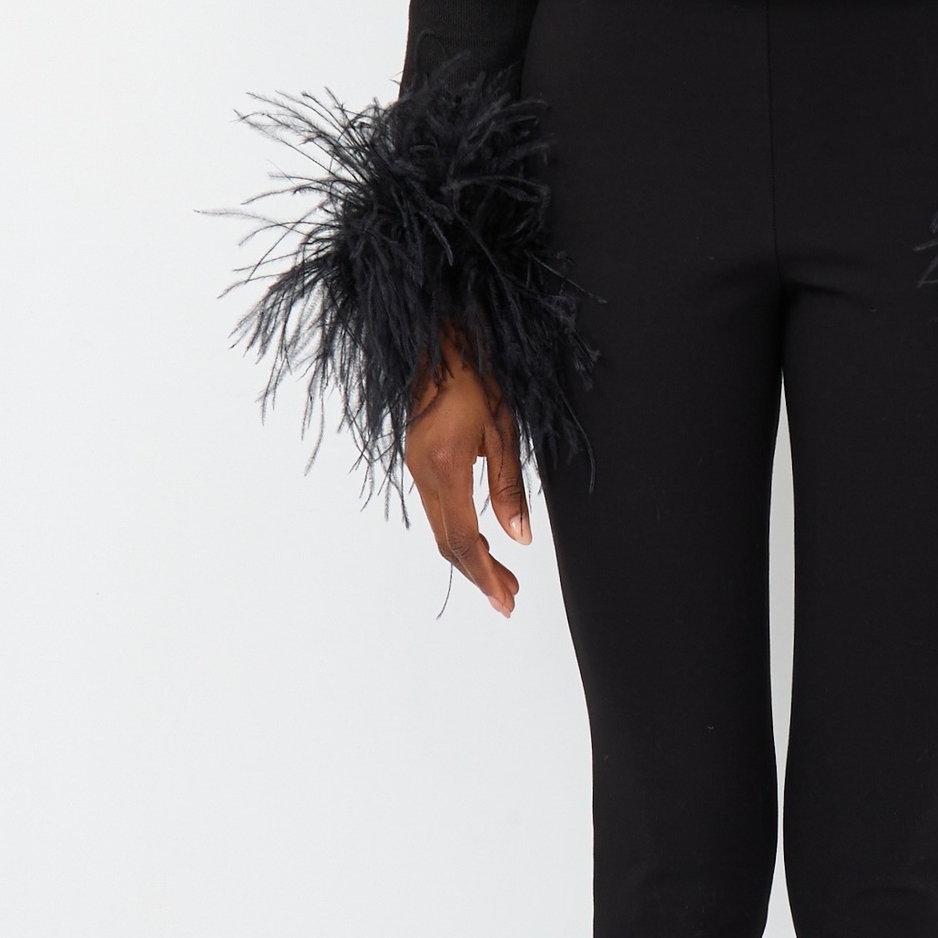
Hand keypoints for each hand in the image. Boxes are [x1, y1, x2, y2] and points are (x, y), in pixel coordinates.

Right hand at [404, 347, 530, 616]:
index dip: (485, 573)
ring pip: (440, 528)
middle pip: (447, 542)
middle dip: (479, 574)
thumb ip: (510, 486)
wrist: (440, 337)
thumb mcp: (505, 428)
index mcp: (446, 466)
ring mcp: (416, 466)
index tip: (506, 599)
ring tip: (502, 576)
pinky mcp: (418, 459)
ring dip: (470, 555)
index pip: (463, 539)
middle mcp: (423, 471)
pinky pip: (437, 509)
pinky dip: (458, 532)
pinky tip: (480, 539)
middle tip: (509, 599)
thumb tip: (521, 537)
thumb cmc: (477, 373)